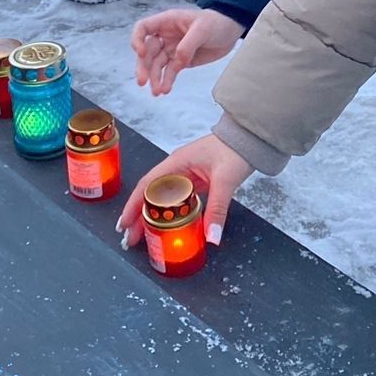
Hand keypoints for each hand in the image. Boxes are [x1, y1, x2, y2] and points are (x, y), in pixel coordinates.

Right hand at [117, 134, 252, 249]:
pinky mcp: (197, 180)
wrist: (251, 137)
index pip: (148, 185)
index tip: (124, 223)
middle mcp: (178, 168)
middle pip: (152, 194)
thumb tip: (211, 237)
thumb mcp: (225, 181)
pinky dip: (171, 213)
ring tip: (145, 237)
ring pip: (164, 198)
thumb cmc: (235, 150)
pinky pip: (179, 199)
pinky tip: (170, 227)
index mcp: (177, 162)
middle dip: (140, 216)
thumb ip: (217, 209)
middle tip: (131, 238)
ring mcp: (187, 173)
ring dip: (154, 216)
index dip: (134, 205)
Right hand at [132, 8, 242, 95]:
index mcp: (167, 22)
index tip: (142, 53)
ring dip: (154, 78)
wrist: (231, 32)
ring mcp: (172, 49)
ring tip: (157, 92)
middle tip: (142, 81)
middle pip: (147, 51)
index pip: (143, 28)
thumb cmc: (216, 22)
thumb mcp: (203, 29)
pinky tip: (165, 90)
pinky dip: (166, 81)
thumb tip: (178, 60)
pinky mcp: (181, 61)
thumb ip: (188, 44)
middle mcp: (165, 35)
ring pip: (156, 64)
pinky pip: (169, 72)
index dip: (137, 40)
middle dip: (144, 66)